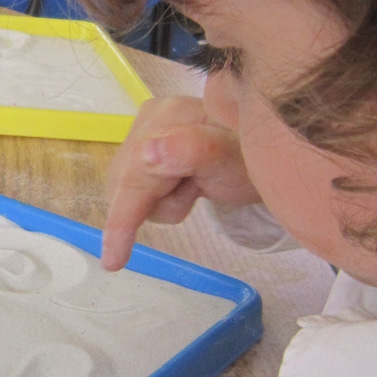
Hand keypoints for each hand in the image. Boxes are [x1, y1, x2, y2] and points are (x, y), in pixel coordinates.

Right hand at [102, 96, 259, 270]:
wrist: (263, 155)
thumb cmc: (251, 163)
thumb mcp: (231, 161)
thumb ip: (192, 152)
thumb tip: (147, 154)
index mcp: (167, 116)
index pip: (134, 174)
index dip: (121, 218)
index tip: (113, 260)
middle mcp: (149, 118)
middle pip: (125, 184)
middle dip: (158, 203)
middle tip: (197, 191)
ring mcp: (145, 130)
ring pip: (127, 189)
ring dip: (160, 201)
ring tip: (194, 186)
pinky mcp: (145, 143)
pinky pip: (134, 187)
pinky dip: (159, 196)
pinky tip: (183, 182)